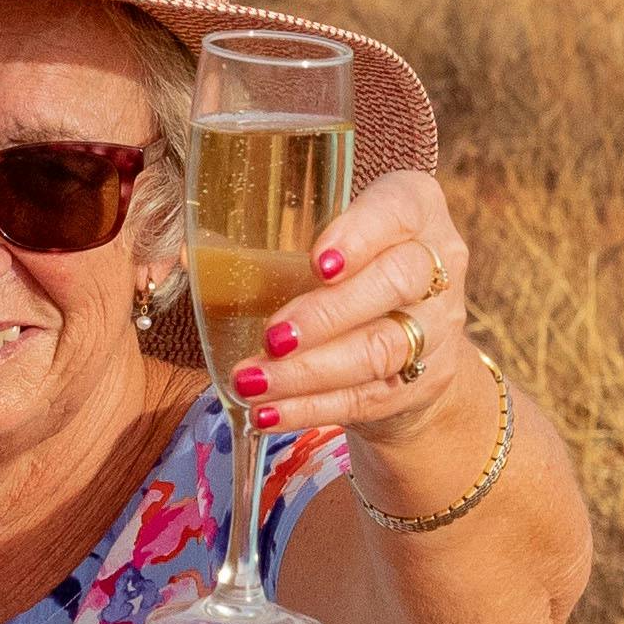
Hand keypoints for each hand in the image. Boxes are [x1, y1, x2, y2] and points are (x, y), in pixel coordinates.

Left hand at [228, 164, 483, 470]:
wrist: (407, 338)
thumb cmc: (345, 269)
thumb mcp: (328, 237)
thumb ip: (278, 236)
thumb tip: (186, 255)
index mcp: (414, 209)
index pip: (401, 210)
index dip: (362, 234)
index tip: (317, 262)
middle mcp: (437, 264)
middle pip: (396, 283)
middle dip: (328, 313)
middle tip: (272, 336)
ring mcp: (436, 328)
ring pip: (381, 349)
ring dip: (310, 371)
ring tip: (252, 382)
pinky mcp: (421, 382)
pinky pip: (366, 398)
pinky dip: (310, 409)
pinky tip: (266, 414)